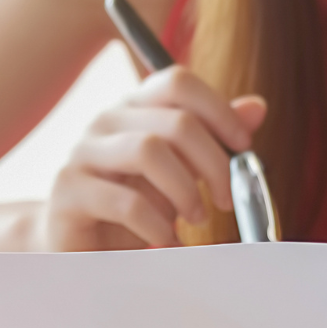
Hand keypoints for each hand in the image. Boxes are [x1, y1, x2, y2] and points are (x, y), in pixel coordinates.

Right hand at [38, 66, 265, 250]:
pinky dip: (158, 227)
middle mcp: (105, 120)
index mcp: (133, 107)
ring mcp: (82, 153)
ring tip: (196, 219)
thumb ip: (211, 140)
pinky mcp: (69, 191)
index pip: (177, 82)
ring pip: (149, 151)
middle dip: (214, 164)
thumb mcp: (178, 172)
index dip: (219, 110)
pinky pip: (127, 202)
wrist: (73, 245)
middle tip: (226, 199)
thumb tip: (257, 107)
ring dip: (185, 191)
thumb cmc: (130, 208)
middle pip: (174, 121)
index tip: (242, 147)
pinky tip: (167, 241)